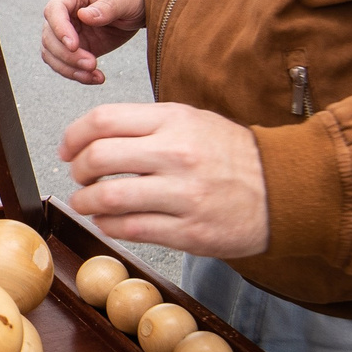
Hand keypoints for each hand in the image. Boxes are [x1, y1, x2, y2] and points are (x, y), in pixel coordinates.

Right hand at [40, 0, 144, 84]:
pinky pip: (65, 63)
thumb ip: (107, 7)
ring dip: (69, 68)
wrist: (141, 3)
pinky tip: (95, 77)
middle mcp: (65, 11)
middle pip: (50, 36)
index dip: (59, 29)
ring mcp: (68, 30)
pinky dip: (77, 74)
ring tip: (93, 74)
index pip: (55, 10)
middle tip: (91, 63)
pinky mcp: (76, 47)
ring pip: (52, 53)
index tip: (73, 46)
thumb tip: (84, 16)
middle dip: (67, 55)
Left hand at [60, 102, 270, 259]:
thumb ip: (146, 125)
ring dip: (86, 203)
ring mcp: (183, 194)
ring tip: (86, 203)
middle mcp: (177, 154)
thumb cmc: (233, 155)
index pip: (103, 120)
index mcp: (175, 121)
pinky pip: (130, 229)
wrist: (283, 189)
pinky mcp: (189, 231)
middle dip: (77, 171)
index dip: (74, 136)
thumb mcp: (193, 121)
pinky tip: (108, 222)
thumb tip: (93, 137)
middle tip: (78, 177)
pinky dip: (108, 226)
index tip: (67, 149)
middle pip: (99, 158)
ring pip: (109, 198)